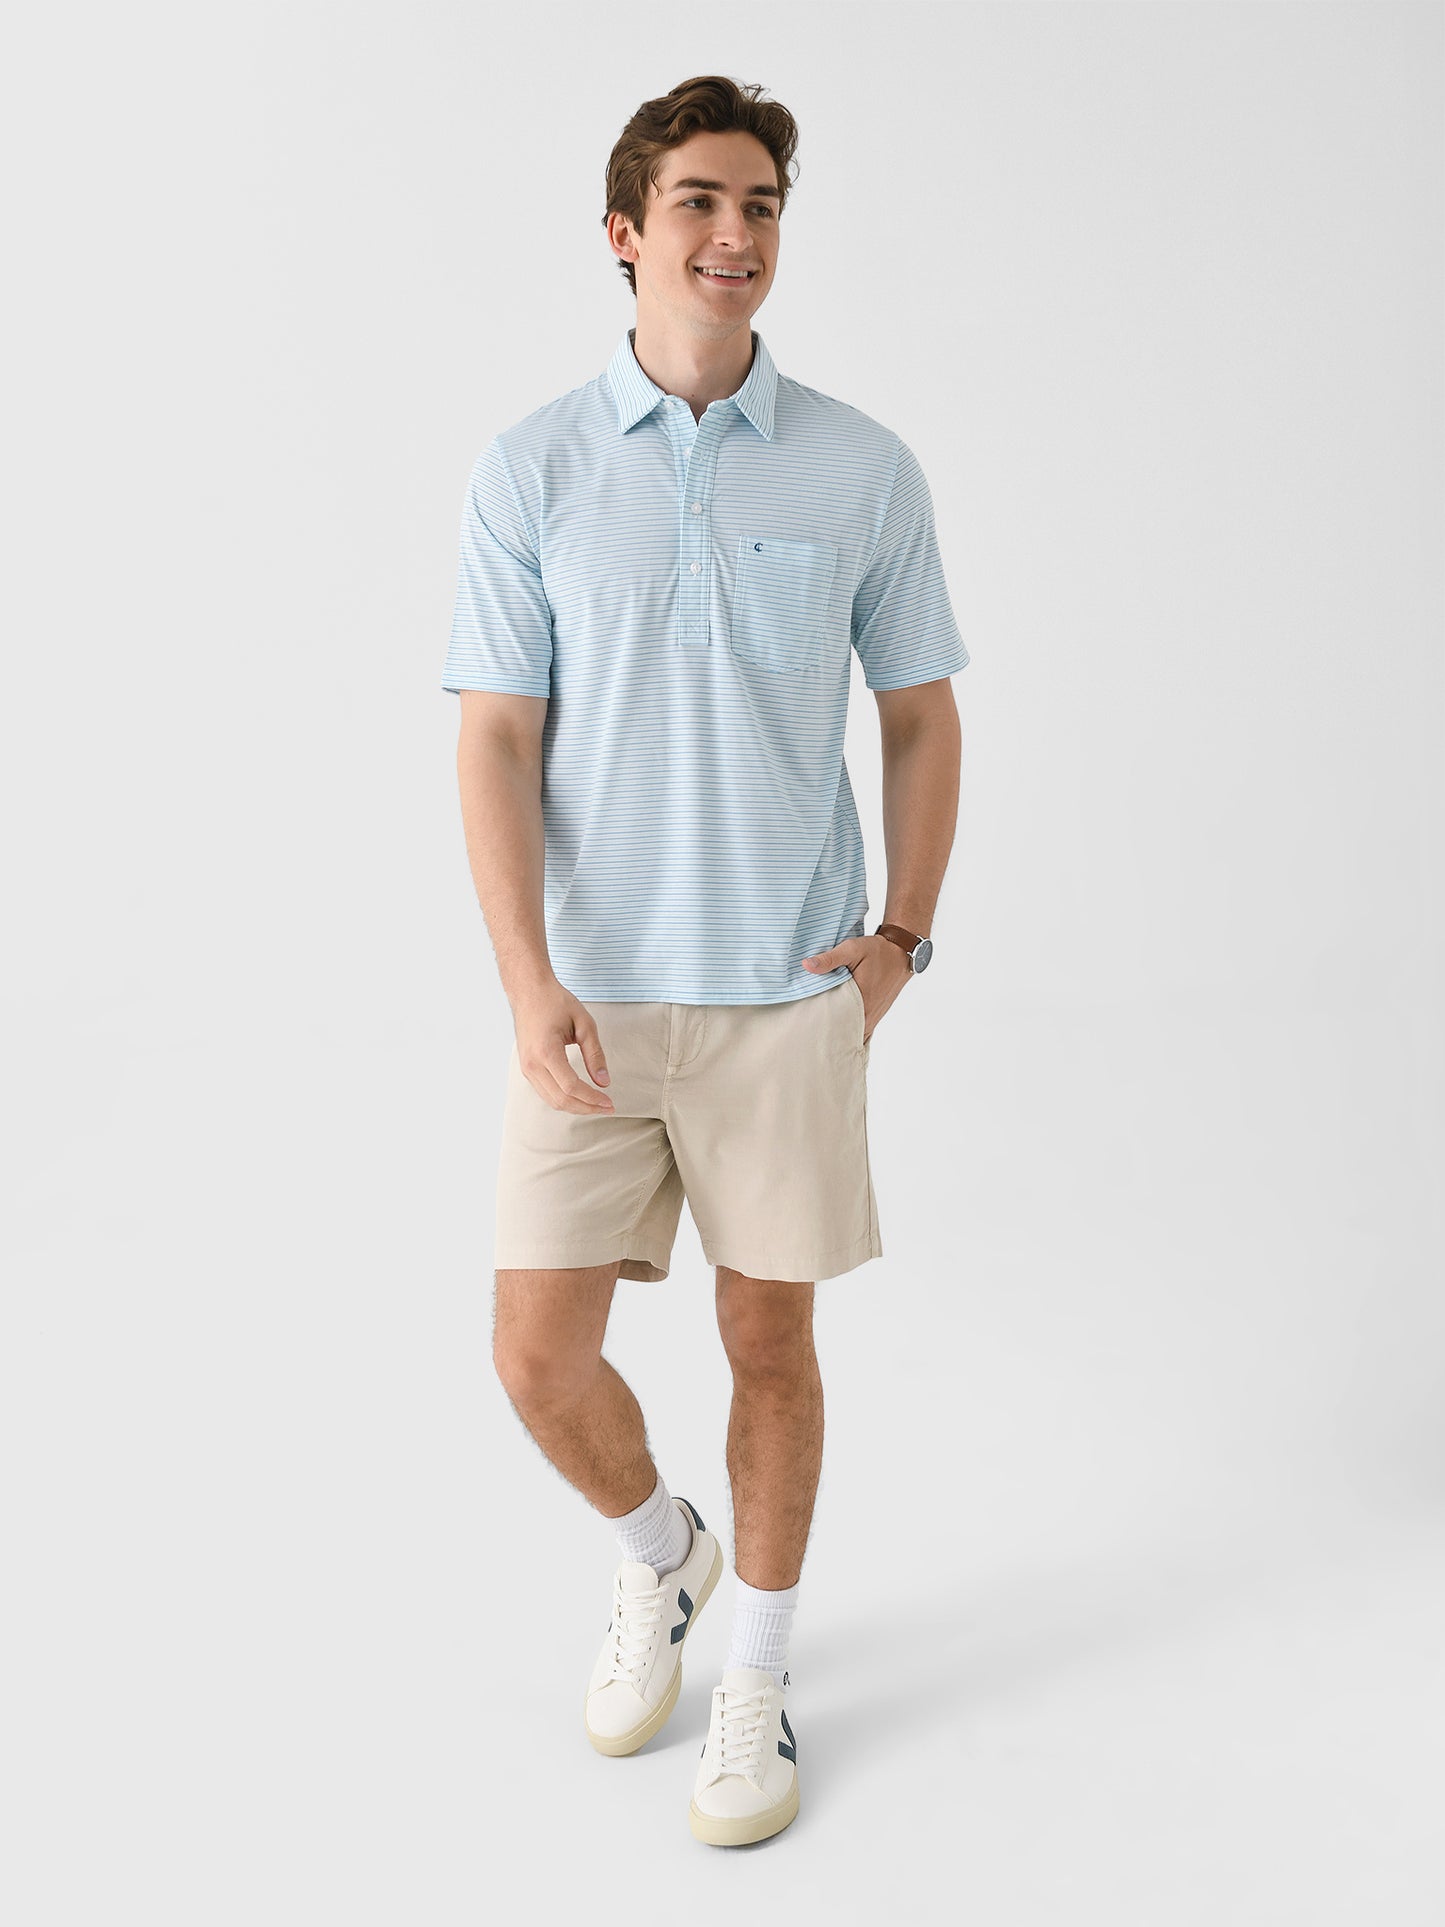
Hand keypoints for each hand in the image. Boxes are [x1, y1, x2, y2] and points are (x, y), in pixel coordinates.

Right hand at [511, 979, 615, 1114]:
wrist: (529, 991)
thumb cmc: (556, 1002)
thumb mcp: (584, 1023)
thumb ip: (595, 1054)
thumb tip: (604, 1082)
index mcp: (546, 1051)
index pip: (571, 1087)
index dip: (592, 1099)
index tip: (610, 1102)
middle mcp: (532, 1064)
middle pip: (560, 1100)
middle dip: (586, 1108)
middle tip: (608, 1108)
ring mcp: (526, 1068)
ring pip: (551, 1100)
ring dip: (575, 1107)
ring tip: (597, 1105)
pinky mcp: (526, 1068)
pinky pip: (545, 1092)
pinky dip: (563, 1099)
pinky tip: (580, 1097)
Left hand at [800, 934, 910, 1042]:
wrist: (901, 952)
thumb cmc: (878, 951)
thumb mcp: (852, 949)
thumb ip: (830, 959)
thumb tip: (806, 965)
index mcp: (861, 1001)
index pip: (838, 1025)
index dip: (822, 1029)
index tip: (808, 1027)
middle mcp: (869, 1014)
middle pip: (845, 1035)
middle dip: (829, 1035)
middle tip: (810, 1032)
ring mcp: (874, 1016)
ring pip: (855, 1034)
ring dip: (840, 1034)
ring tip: (822, 1032)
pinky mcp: (876, 1014)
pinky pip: (862, 1029)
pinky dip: (850, 1030)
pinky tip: (838, 1027)